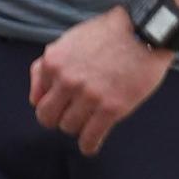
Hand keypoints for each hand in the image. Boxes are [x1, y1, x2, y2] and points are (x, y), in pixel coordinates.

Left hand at [29, 7, 173, 155]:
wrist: (144, 31)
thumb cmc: (107, 34)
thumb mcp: (67, 41)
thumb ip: (45, 67)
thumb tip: (34, 98)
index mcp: (53, 62)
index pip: (38, 98)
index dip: (51, 102)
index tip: (61, 104)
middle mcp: (66, 80)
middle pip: (47, 117)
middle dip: (57, 119)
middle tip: (71, 116)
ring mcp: (88, 96)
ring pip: (68, 128)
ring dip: (77, 128)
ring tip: (89, 121)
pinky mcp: (111, 108)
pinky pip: (90, 138)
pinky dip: (88, 146)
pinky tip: (90, 146)